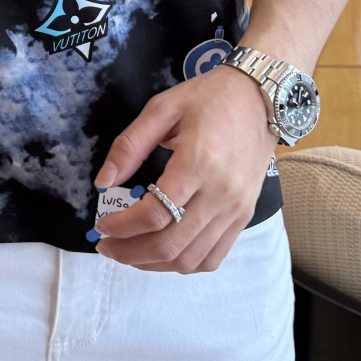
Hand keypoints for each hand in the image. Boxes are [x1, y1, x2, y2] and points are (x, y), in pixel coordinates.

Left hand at [91, 64, 276, 272]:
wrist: (259, 97)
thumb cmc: (208, 98)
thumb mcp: (162, 108)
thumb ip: (129, 145)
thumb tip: (102, 182)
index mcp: (198, 163)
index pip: (155, 213)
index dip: (122, 226)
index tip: (101, 224)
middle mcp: (220, 194)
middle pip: (171, 244)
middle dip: (130, 252)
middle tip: (106, 245)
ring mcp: (236, 210)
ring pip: (190, 259)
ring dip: (154, 263)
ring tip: (129, 251)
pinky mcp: (244, 217)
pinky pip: (212, 257)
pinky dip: (183, 263)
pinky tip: (162, 252)